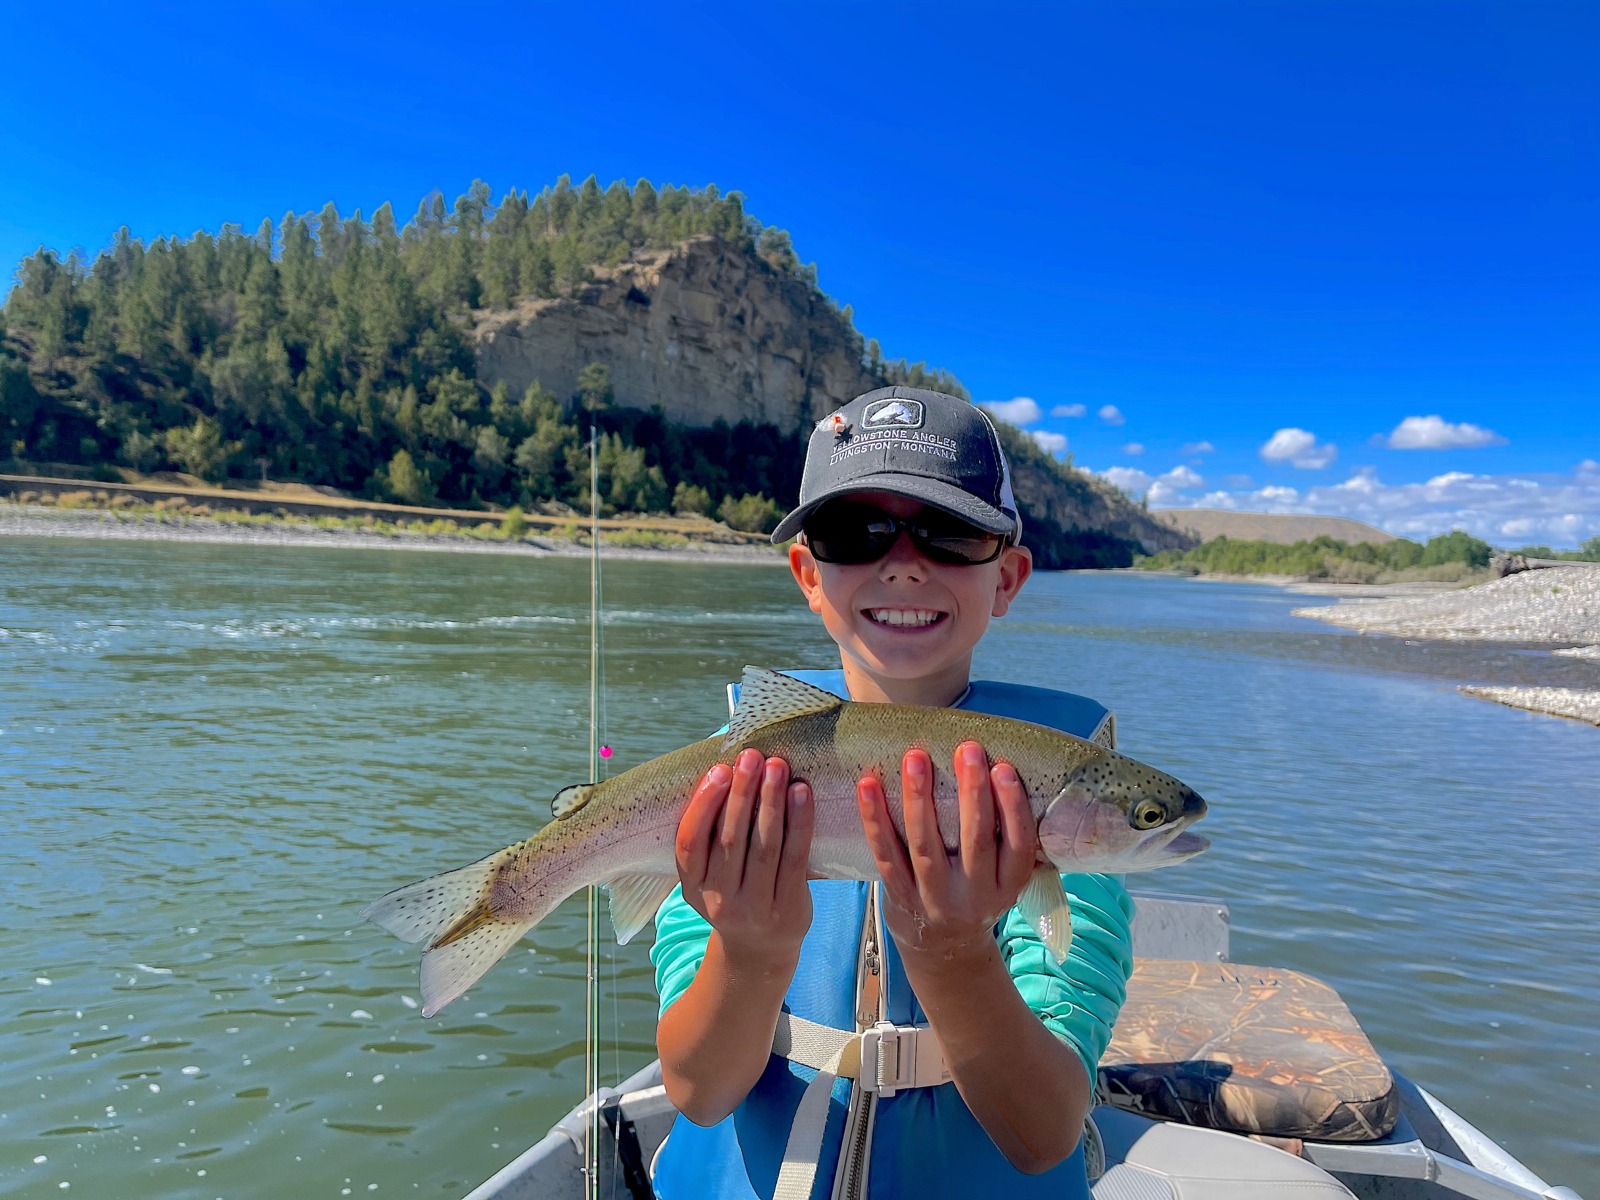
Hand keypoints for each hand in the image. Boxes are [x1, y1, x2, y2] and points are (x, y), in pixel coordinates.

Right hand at [675, 749, 813, 963]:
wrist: (760, 949)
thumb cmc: (735, 892)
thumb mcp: (710, 873)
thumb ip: (712, 833)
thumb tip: (726, 769)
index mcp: (692, 886)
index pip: (691, 843)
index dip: (704, 805)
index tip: (719, 770)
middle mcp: (718, 900)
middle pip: (730, 840)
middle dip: (742, 793)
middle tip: (752, 756)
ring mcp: (754, 909)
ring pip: (764, 847)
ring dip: (772, 801)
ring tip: (778, 767)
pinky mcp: (788, 910)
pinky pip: (794, 858)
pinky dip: (799, 823)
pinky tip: (802, 794)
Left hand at [857, 741, 1036, 964]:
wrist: (944, 951)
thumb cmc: (977, 893)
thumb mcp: (1003, 878)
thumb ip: (1003, 838)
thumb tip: (997, 770)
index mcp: (1008, 887)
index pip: (1017, 846)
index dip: (1013, 808)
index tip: (1003, 768)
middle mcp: (974, 896)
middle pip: (974, 841)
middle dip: (971, 793)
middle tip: (966, 750)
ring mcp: (934, 899)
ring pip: (926, 846)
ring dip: (919, 798)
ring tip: (915, 758)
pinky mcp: (900, 896)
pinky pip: (885, 854)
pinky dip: (874, 820)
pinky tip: (867, 786)